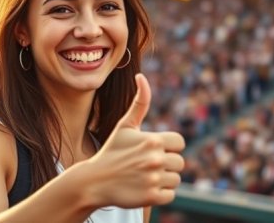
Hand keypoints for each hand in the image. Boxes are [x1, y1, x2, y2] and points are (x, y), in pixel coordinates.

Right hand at [86, 73, 184, 208]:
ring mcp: (154, 179)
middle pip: (179, 163)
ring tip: (144, 177)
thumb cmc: (112, 151)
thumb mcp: (125, 126)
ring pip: (175, 180)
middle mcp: (155, 159)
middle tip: (146, 166)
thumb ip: (140, 102)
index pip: (179, 143)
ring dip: (163, 180)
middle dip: (166, 164)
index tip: (153, 150)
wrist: (94, 181)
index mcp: (153, 140)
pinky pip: (170, 195)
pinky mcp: (152, 197)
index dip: (169, 147)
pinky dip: (160, 194)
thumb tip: (141, 76)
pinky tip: (143, 188)